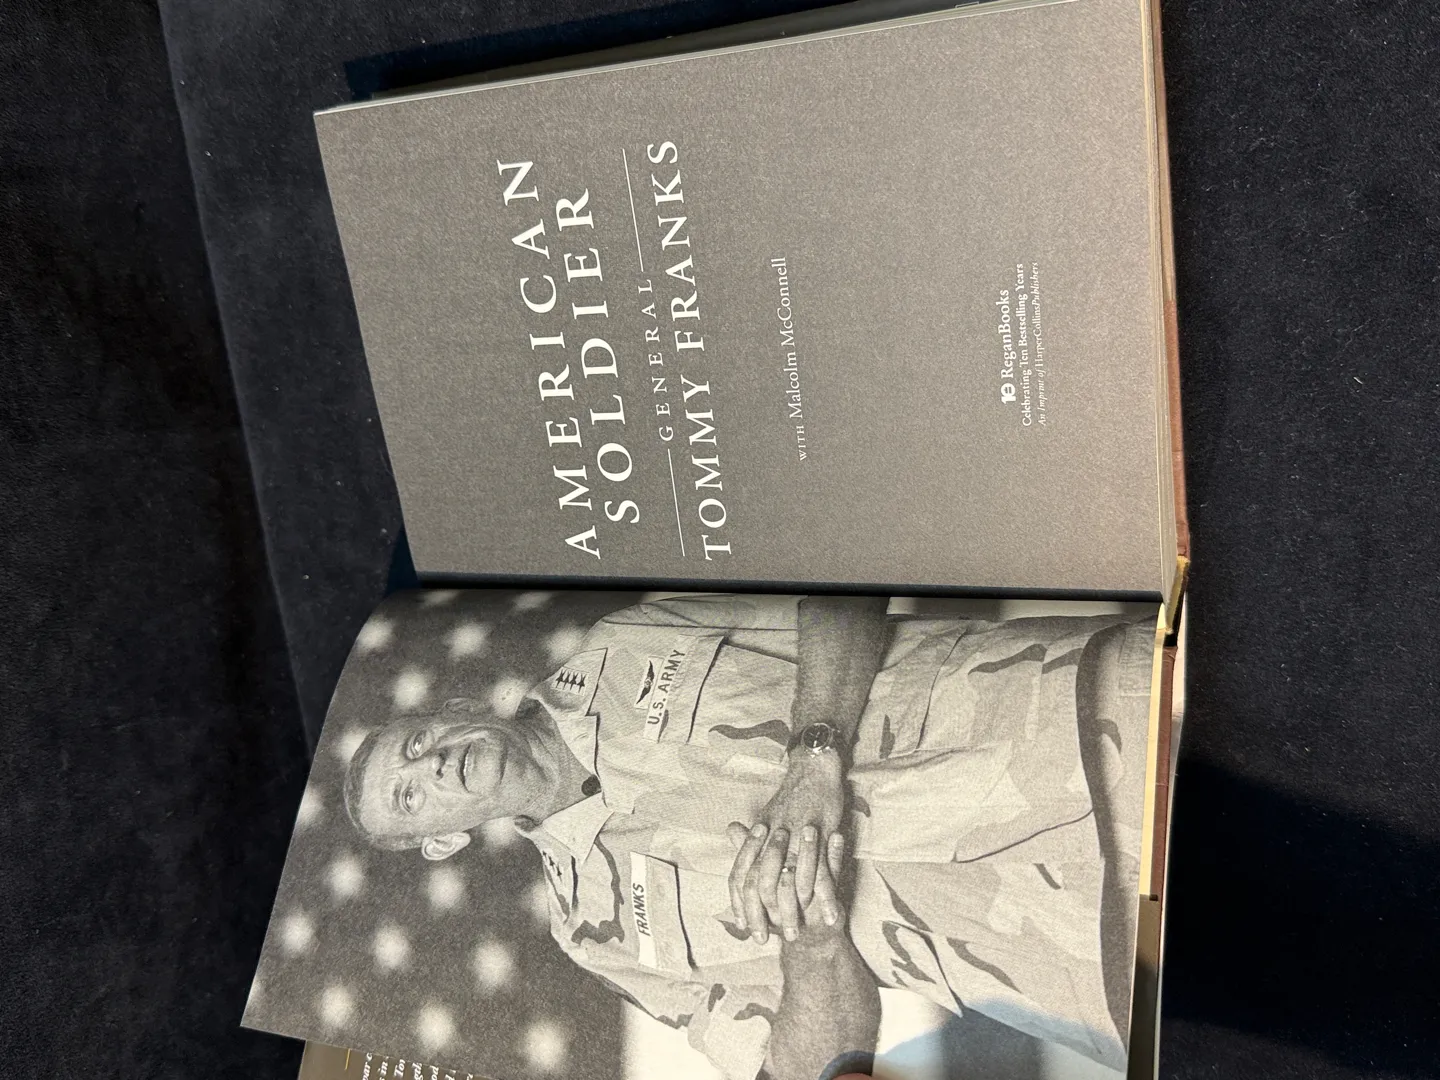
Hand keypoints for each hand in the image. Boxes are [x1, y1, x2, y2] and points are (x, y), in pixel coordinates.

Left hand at [726, 749, 844, 940]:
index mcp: (759, 835)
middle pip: (761, 883)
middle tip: (762, 938)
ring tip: (794, 934)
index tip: (739, 924)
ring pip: (791, 881)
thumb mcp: (769, 816)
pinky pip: (822, 871)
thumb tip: (731, 839)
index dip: (739, 900)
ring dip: (793, 911)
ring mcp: (797, 837)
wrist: (814, 767)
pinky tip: (828, 915)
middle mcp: (774, 837)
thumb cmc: (793, 796)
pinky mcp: (821, 836)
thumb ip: (751, 835)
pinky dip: (824, 896)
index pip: (741, 873)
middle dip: (760, 914)